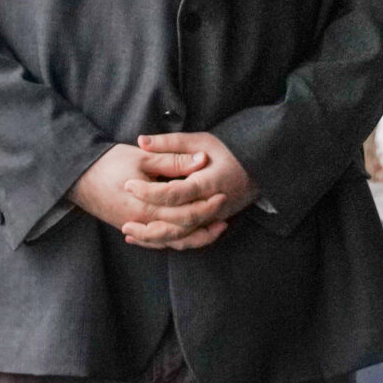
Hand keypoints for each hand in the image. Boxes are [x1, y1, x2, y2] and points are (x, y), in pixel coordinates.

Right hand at [65, 136, 247, 251]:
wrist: (76, 176)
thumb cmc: (108, 163)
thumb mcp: (143, 157)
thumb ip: (173, 161)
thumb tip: (202, 160)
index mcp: (147, 206)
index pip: (185, 213)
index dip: (206, 206)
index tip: (222, 195)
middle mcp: (142, 224)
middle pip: (181, 232)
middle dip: (205, 223)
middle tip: (224, 211)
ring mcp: (135, 229)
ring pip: (170, 242)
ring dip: (193, 237)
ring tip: (213, 229)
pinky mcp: (129, 228)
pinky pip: (155, 243)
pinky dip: (173, 241)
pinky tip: (186, 235)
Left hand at [120, 132, 256, 248]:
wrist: (258, 167)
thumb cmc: (229, 150)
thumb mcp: (201, 141)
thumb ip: (170, 143)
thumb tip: (141, 140)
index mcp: (209, 182)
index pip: (175, 193)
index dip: (150, 192)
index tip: (129, 185)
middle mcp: (213, 204)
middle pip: (178, 222)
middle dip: (149, 224)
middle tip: (124, 219)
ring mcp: (214, 218)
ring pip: (183, 236)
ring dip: (155, 238)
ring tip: (130, 233)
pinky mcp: (212, 224)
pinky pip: (189, 239)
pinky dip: (167, 241)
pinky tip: (147, 238)